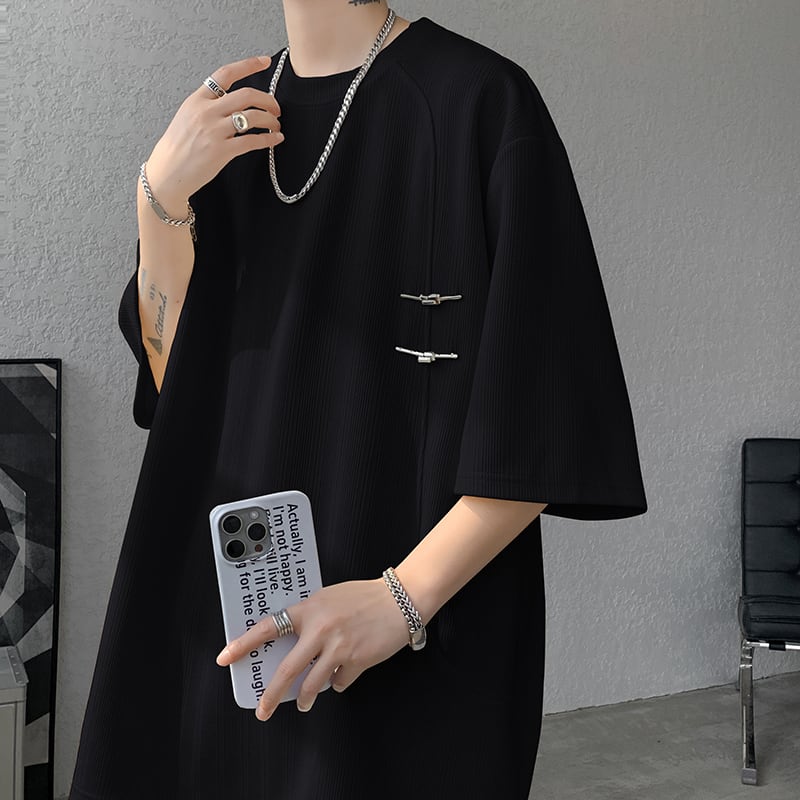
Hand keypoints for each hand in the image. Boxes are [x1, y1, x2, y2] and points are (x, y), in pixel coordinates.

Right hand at [145, 54, 284, 209]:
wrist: (168, 172)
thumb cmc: (178, 147)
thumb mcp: (187, 116)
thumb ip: (208, 106)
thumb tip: (232, 102)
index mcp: (197, 99)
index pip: (225, 74)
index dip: (248, 65)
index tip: (264, 62)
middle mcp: (206, 112)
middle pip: (246, 95)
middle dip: (268, 100)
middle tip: (276, 108)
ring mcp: (214, 131)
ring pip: (253, 117)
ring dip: (271, 120)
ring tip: (276, 125)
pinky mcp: (222, 151)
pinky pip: (253, 141)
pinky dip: (269, 139)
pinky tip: (275, 139)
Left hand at [215, 577, 409, 720]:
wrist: (399, 599)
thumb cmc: (364, 596)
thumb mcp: (329, 598)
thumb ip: (311, 617)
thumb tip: (295, 642)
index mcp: (310, 609)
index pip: (269, 628)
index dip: (244, 644)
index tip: (226, 657)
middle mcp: (321, 629)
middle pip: (287, 670)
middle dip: (271, 695)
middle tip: (262, 710)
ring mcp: (339, 646)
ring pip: (311, 684)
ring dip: (304, 699)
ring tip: (302, 703)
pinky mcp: (356, 660)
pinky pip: (338, 682)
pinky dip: (337, 682)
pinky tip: (342, 674)